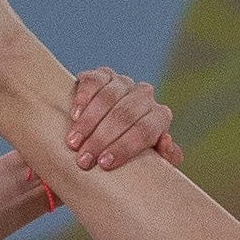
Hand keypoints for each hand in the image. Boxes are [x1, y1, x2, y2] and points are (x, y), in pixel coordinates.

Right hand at [65, 67, 183, 172]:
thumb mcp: (152, 162)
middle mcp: (144, 96)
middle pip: (124, 115)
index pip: (145, 130)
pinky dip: (82, 97)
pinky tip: (74, 115)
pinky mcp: (102, 75)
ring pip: (107, 98)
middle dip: (101, 139)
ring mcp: (123, 83)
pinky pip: (93, 81)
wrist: (112, 136)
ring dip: (88, 122)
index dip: (124, 147)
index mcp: (159, 117)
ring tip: (73, 143)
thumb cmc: (132, 156)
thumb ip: (167, 157)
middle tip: (83, 160)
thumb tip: (166, 141)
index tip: (104, 164)